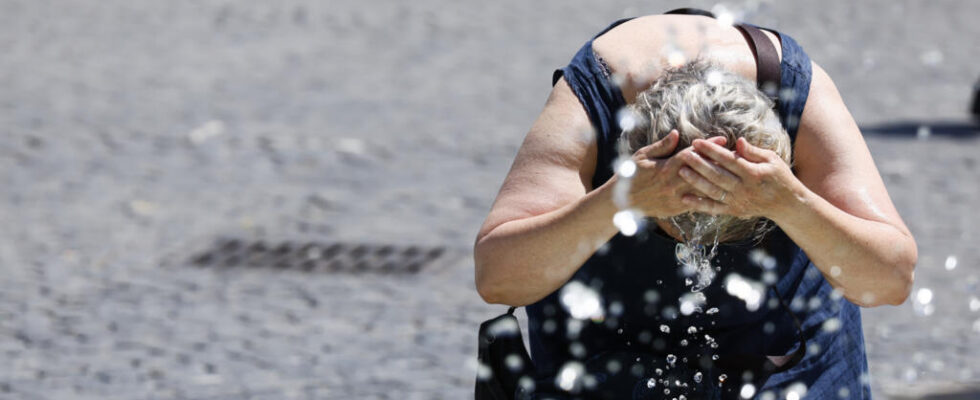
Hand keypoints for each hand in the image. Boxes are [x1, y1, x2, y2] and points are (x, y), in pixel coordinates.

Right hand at [620, 130, 727, 217]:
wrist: (622, 203)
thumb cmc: (631, 176)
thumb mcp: (643, 156)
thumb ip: (661, 146)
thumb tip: (676, 133)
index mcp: (665, 168)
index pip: (691, 155)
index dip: (708, 147)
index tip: (722, 140)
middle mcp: (673, 183)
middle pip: (702, 172)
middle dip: (720, 163)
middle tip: (737, 155)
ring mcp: (676, 198)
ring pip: (703, 188)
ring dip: (719, 181)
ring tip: (735, 174)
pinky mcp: (677, 209)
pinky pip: (698, 203)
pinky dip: (710, 197)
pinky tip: (723, 193)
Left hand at [676, 137, 801, 218]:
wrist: (787, 204)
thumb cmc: (779, 177)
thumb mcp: (771, 160)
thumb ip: (753, 152)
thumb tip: (738, 141)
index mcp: (753, 173)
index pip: (728, 159)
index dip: (711, 150)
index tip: (697, 142)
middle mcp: (744, 188)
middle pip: (717, 175)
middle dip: (699, 164)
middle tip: (684, 154)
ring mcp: (738, 201)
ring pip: (713, 191)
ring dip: (695, 181)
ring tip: (681, 171)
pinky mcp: (734, 211)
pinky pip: (714, 208)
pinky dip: (699, 204)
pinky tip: (685, 198)